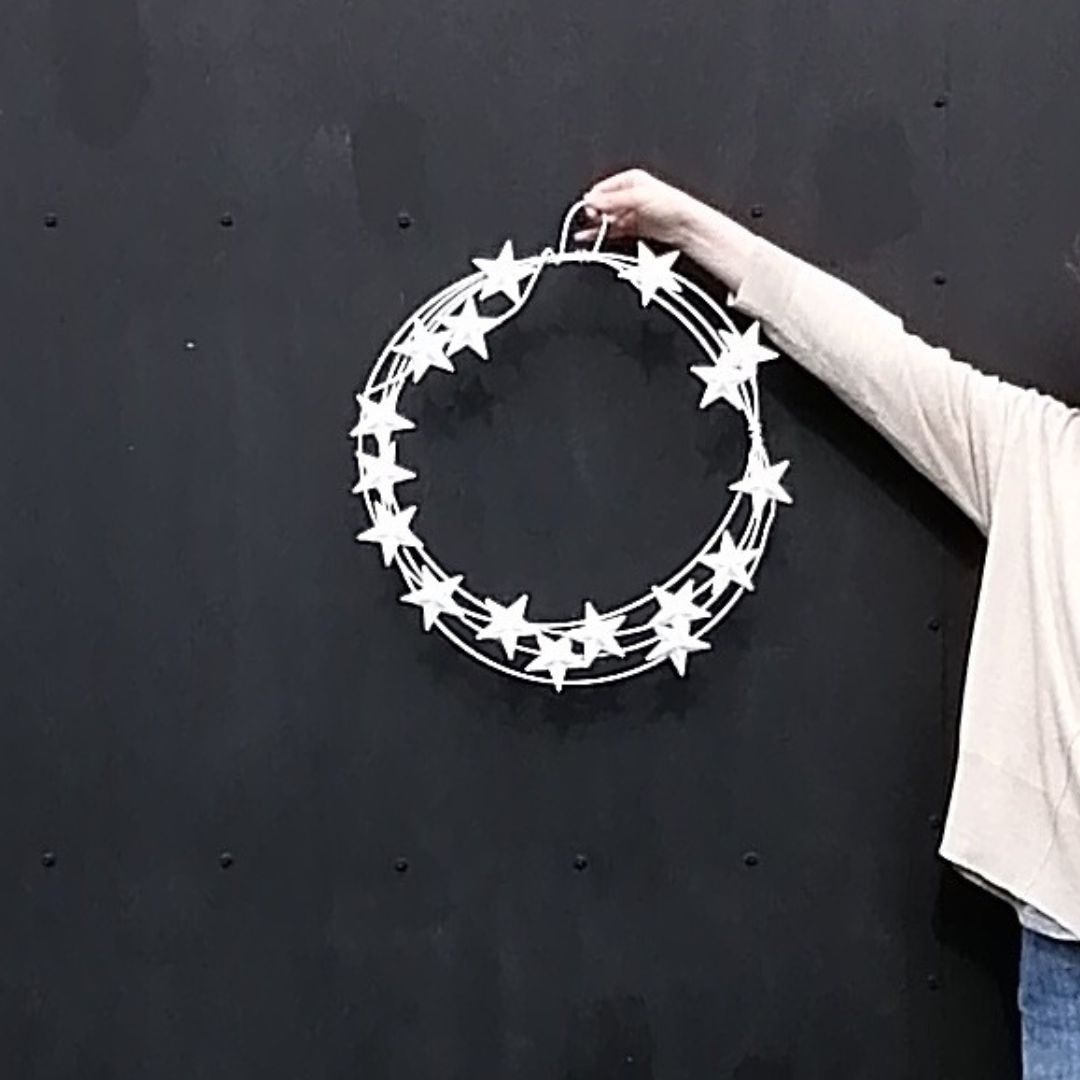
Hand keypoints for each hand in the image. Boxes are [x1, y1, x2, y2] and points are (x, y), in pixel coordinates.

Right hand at [577, 168, 701, 246]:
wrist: (686, 225)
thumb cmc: (669, 204)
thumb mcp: (637, 197)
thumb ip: (611, 200)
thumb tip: (590, 200)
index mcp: (630, 179)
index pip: (602, 188)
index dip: (593, 199)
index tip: (589, 210)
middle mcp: (628, 194)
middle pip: (603, 204)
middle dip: (595, 212)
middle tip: (592, 220)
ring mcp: (630, 212)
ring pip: (607, 218)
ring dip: (596, 226)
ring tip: (586, 234)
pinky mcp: (632, 227)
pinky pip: (613, 230)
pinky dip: (602, 234)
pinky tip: (590, 237)